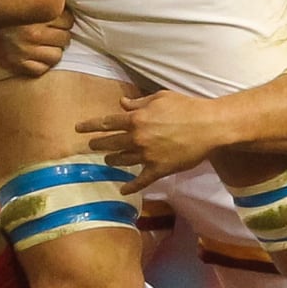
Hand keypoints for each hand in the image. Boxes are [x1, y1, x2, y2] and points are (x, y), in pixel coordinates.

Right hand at [0, 8, 73, 76]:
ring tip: (42, 45)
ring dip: (52, 50)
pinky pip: (40, 69)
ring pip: (56, 56)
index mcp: (37, 12)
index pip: (68, 20)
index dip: (63, 19)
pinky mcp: (16, 64)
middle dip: (59, 35)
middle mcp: (34, 33)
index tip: (54, 19)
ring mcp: (25, 50)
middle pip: (64, 38)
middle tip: (48, 32)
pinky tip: (34, 56)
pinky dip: (40, 64)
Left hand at [75, 90, 222, 194]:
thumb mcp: (159, 98)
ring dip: (112, 160)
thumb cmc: (185, 107)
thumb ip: (138, 102)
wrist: (208, 126)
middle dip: (98, 145)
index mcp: (136, 119)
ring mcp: (147, 155)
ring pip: (122, 160)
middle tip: (91, 146)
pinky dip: (130, 186)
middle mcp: (137, 138)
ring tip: (107, 161)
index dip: (90, 126)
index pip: (106, 123)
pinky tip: (123, 190)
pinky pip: (141, 181)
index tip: (78, 129)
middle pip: (110, 143)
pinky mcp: (159, 169)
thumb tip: (121, 103)